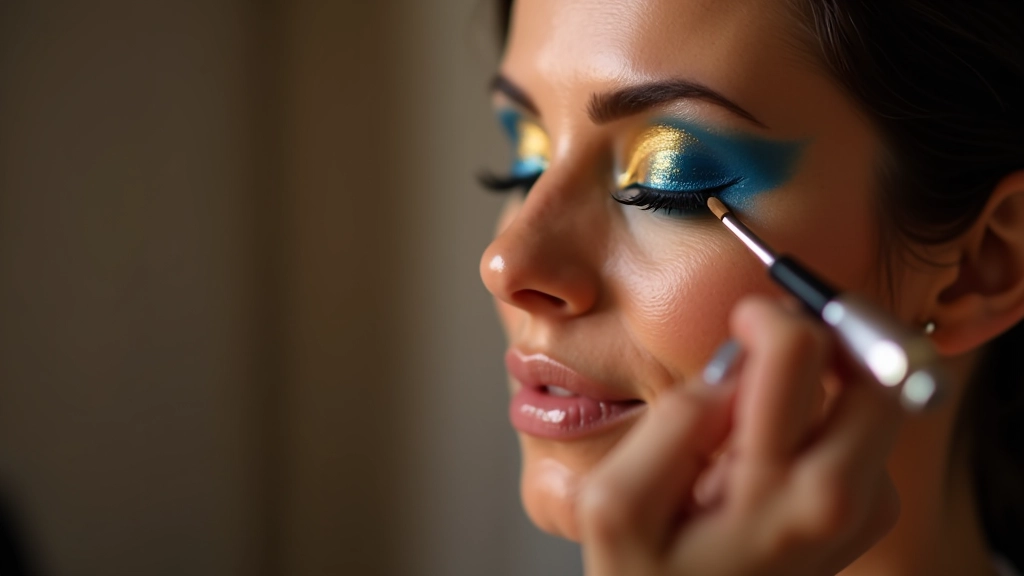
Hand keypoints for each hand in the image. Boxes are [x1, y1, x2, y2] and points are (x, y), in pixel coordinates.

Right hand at [577, 296, 903, 575]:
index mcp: (779, 489)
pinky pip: (859, 427)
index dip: (769, 316)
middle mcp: (840, 496)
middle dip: (831, 332)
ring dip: (822, 378)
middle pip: (881, 366)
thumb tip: (732, 365)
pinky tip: (768, 449)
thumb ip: (671, 424)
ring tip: (755, 418)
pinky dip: (821, 413)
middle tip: (774, 336)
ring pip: (874, 393)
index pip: (800, 351)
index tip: (744, 318)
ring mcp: (865, 506)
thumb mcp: (617, 506)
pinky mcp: (869, 509)